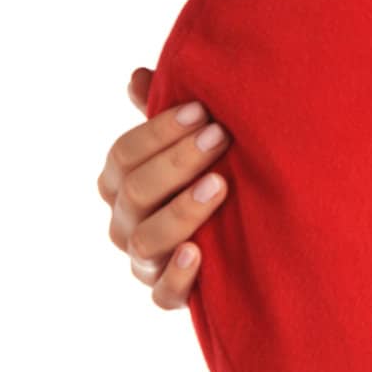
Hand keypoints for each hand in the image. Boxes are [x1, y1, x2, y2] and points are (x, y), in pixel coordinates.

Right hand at [97, 66, 231, 309]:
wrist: (250, 242)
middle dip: (177, 162)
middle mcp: (125, 224)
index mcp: (121, 185)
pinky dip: (177, 277)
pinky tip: (199, 253)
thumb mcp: (193, 144)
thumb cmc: (212, 177)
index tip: (203, 111)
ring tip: (220, 185)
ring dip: (181, 211)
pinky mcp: (169, 296)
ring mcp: (145, 262)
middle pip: (134, 192)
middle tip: (220, 138)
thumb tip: (136, 76)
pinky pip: (162, 295)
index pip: (123, 155)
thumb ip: (164, 113)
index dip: (159, 131)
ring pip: (145, 240)